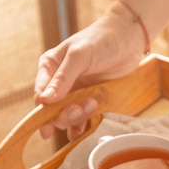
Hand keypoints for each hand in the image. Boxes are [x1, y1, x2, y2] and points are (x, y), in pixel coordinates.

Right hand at [34, 3, 145, 139]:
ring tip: (93, 103)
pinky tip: (86, 129)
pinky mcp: (93, 98)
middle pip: (53, 110)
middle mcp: (60, 82)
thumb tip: (44, 101)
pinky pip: (84, 118)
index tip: (48, 126)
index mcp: (50, 68)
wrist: (129, 39)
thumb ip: (63, 78)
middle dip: (64, 114)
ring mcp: (77, 92)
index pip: (40, 95)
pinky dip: (84, 126)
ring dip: (79, 117)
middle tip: (79, 108)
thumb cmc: (101, 40)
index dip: (42, 113)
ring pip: (69, 116)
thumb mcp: (79, 56)